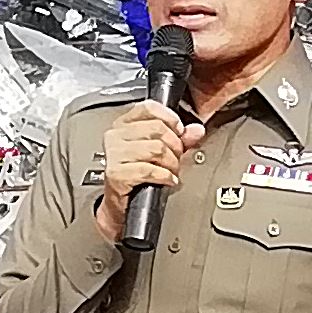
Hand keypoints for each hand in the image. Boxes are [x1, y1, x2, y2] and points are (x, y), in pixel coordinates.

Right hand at [94, 105, 204, 239]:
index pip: (149, 108)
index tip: (179, 132)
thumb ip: (180, 139)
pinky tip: (168, 180)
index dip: (170, 119)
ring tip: (171, 170)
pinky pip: (150, 170)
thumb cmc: (138, 176)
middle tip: (176, 158)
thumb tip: (196, 130)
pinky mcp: (117, 173)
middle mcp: (116, 136)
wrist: (122, 204)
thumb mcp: (161, 153)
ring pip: (157, 149)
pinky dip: (165, 176)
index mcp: (124, 124)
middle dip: (175, 146)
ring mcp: (115, 154)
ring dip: (172, 163)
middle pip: (158, 129)